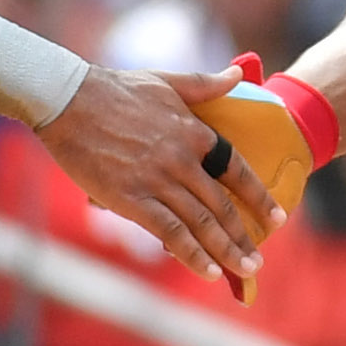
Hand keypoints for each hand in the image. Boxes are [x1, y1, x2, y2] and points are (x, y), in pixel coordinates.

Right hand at [36, 67, 273, 286]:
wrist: (68, 101)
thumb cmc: (114, 89)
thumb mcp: (166, 81)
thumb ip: (205, 84)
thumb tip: (238, 74)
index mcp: (194, 132)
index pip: (237, 170)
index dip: (258, 196)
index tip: (276, 217)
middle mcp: (183, 160)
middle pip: (222, 205)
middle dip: (244, 236)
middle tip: (258, 260)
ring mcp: (158, 181)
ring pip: (201, 224)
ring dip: (226, 251)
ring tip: (244, 270)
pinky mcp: (132, 199)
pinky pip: (170, 232)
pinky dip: (192, 254)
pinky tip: (208, 271)